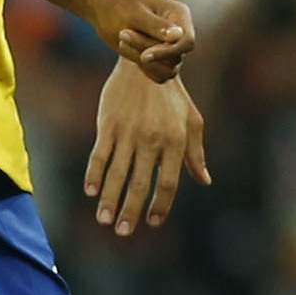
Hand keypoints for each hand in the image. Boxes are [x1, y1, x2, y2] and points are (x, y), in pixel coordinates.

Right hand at [85, 59, 208, 235]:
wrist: (147, 63)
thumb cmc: (173, 96)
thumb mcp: (192, 121)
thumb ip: (196, 153)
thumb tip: (204, 180)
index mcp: (175, 141)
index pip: (168, 183)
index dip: (161, 206)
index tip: (153, 223)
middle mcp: (152, 140)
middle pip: (141, 184)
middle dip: (131, 211)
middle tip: (123, 232)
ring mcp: (128, 133)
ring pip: (117, 174)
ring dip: (109, 200)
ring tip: (104, 221)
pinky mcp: (108, 125)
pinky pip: (99, 155)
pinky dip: (94, 175)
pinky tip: (90, 192)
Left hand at [91, 0, 195, 80]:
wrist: (104, 9)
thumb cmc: (118, 6)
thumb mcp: (135, 14)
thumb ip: (157, 26)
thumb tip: (178, 36)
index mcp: (179, 14)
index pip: (186, 41)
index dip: (168, 52)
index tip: (144, 56)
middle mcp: (180, 32)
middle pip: (175, 57)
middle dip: (147, 50)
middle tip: (122, 34)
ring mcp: (172, 47)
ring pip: (170, 69)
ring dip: (144, 61)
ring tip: (123, 40)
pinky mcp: (161, 59)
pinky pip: (160, 76)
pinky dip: (144, 68)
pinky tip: (128, 50)